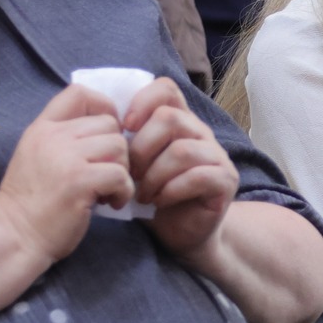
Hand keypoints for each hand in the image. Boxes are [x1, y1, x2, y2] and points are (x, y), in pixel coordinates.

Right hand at [0, 84, 131, 266]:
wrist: (13, 239)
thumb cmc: (30, 205)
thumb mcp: (37, 158)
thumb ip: (63, 140)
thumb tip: (108, 129)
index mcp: (41, 128)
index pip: (79, 92)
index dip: (104, 107)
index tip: (105, 135)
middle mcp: (52, 136)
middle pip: (109, 124)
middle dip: (116, 152)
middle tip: (105, 176)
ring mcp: (65, 157)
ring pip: (119, 146)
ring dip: (121, 171)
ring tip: (107, 191)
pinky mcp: (79, 181)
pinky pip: (121, 174)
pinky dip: (124, 191)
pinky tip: (110, 204)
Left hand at [123, 78, 237, 255]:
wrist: (180, 234)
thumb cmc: (152, 196)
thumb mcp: (134, 165)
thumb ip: (125, 141)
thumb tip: (97, 123)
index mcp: (177, 121)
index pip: (165, 89)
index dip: (142, 102)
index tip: (124, 128)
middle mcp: (199, 132)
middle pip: (170, 118)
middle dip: (141, 148)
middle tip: (130, 174)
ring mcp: (216, 155)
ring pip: (182, 150)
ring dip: (154, 175)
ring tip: (142, 194)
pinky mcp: (225, 180)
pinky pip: (199, 176)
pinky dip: (171, 190)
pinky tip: (159, 202)